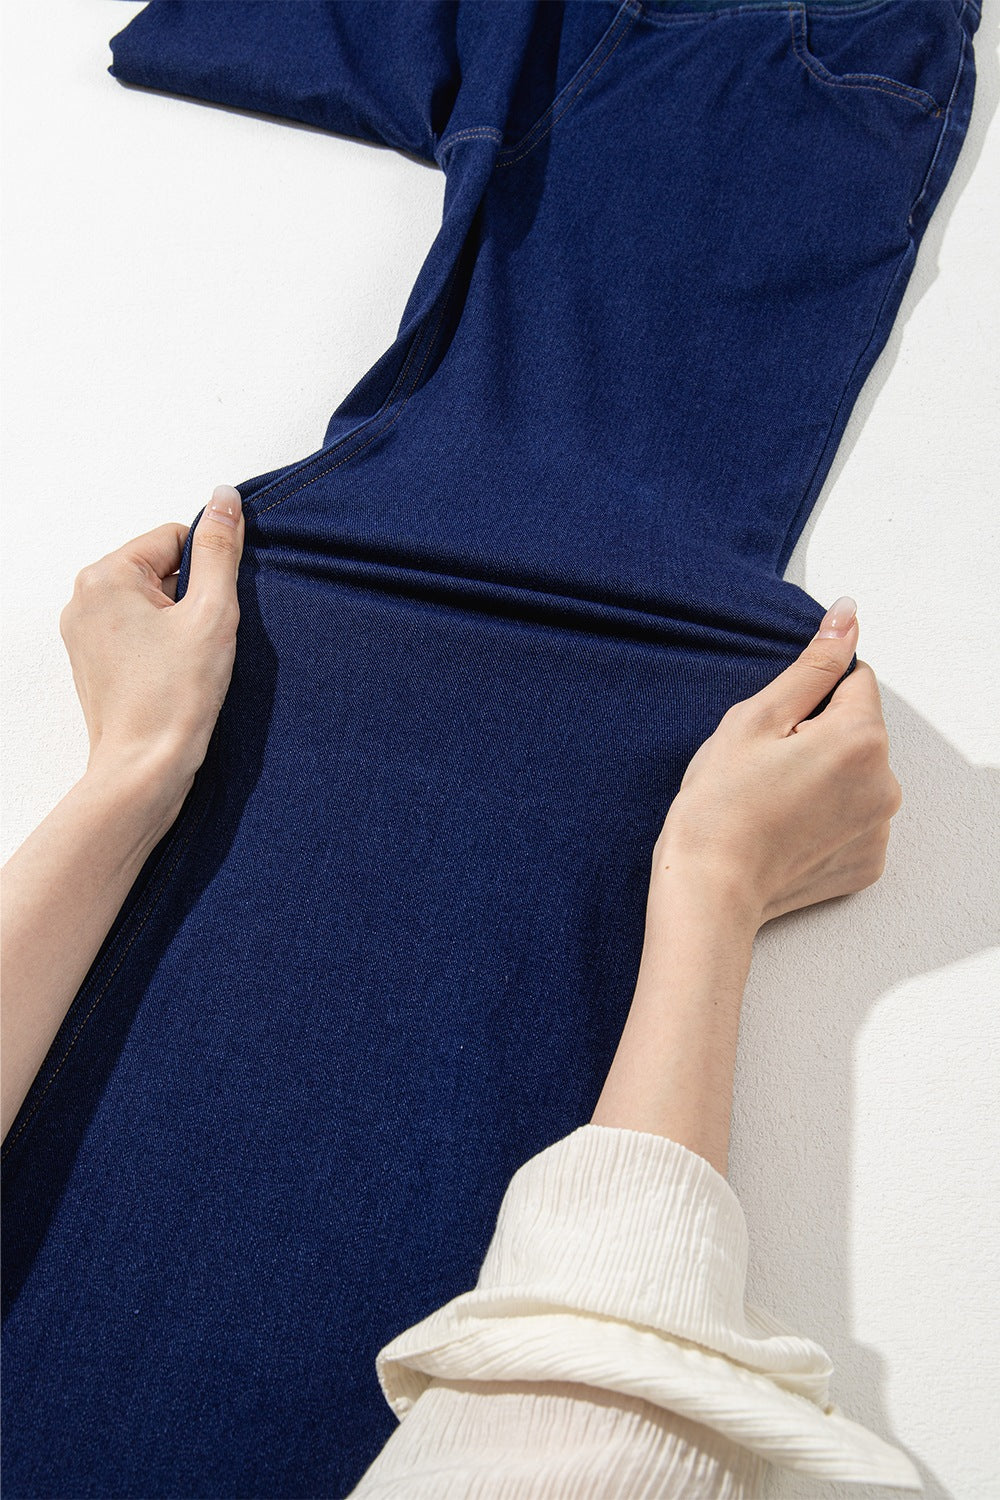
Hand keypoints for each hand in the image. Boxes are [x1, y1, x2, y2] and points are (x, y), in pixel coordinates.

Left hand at [59, 484, 244, 818]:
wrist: (145, 767)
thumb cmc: (175, 698)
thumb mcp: (211, 612)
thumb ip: (219, 550)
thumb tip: (223, 498)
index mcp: (105, 576)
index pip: (174, 539)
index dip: (207, 571)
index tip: (214, 611)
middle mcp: (83, 598)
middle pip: (160, 569)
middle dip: (191, 598)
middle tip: (202, 641)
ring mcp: (83, 632)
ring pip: (150, 602)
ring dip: (179, 623)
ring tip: (188, 662)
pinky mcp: (92, 660)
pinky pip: (136, 631)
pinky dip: (162, 645)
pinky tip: (175, 674)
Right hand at [650, 597, 902, 931]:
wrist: (709, 890)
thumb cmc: (719, 804)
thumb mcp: (756, 718)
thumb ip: (813, 665)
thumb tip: (848, 616)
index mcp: (862, 738)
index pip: (854, 680)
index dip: (808, 696)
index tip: (774, 728)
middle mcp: (886, 783)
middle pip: (857, 730)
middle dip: (818, 736)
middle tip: (764, 767)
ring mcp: (879, 828)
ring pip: (855, 774)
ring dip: (824, 776)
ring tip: (772, 800)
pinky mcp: (868, 862)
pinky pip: (853, 818)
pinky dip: (826, 818)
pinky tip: (786, 829)